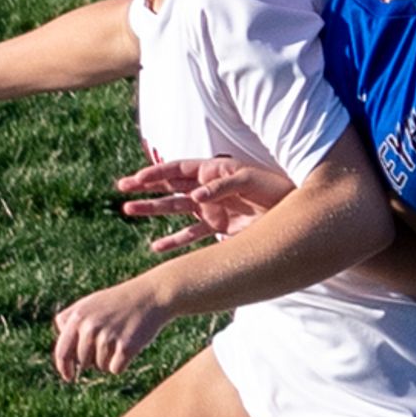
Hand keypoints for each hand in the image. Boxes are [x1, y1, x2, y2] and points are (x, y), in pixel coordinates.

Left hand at [50, 273, 176, 380]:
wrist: (149, 296)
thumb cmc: (118, 303)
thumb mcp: (89, 304)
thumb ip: (71, 321)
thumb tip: (63, 352)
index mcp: (78, 316)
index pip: (62, 352)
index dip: (64, 368)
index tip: (69, 377)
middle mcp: (90, 327)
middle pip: (83, 362)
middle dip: (93, 360)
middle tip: (108, 343)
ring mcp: (108, 337)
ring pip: (100, 367)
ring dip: (109, 360)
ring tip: (119, 339)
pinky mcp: (125, 347)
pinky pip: (115, 369)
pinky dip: (121, 363)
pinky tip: (128, 346)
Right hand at [116, 153, 292, 251]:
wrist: (294, 211)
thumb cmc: (275, 189)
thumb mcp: (251, 181)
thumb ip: (223, 186)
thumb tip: (196, 196)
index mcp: (213, 171)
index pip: (178, 169)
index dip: (156, 173)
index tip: (137, 179)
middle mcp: (208, 189)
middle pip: (170, 186)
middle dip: (145, 187)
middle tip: (122, 189)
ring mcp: (211, 209)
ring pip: (175, 209)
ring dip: (153, 210)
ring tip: (128, 211)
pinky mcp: (219, 228)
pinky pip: (191, 234)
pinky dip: (174, 241)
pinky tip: (156, 247)